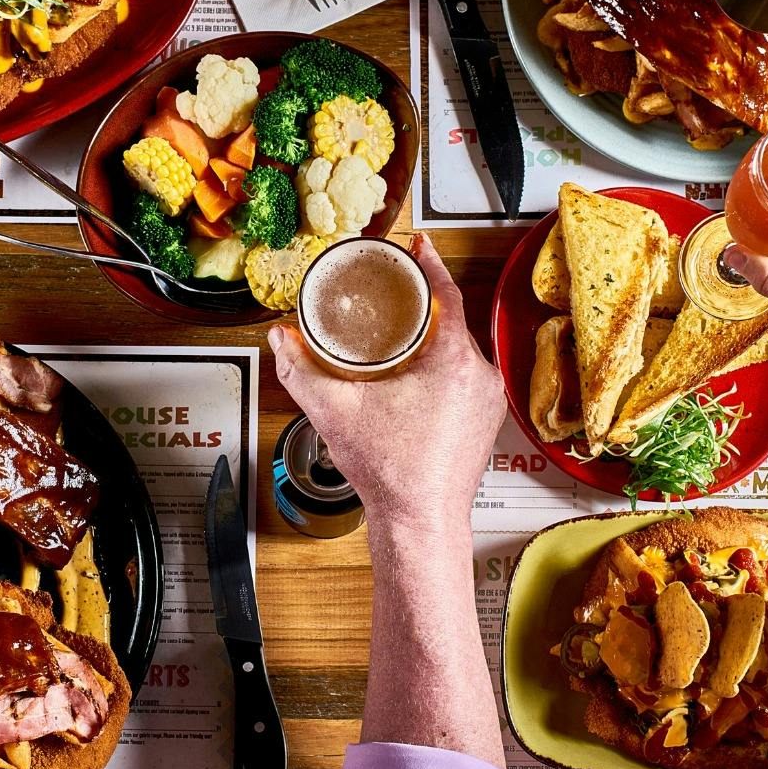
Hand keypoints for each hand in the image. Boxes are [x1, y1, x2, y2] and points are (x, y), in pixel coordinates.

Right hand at [268, 233, 505, 535]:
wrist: (420, 522)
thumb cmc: (391, 472)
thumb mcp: (334, 411)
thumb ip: (300, 370)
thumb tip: (280, 338)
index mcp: (453, 362)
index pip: (447, 295)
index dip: (431, 265)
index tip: (419, 246)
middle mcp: (480, 376)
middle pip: (452, 323)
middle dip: (424, 306)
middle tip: (395, 293)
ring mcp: (488, 401)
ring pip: (460, 351)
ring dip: (434, 339)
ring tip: (401, 332)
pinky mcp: (485, 421)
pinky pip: (467, 377)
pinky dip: (444, 366)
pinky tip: (419, 372)